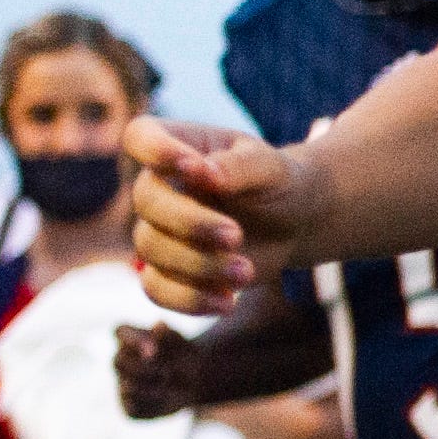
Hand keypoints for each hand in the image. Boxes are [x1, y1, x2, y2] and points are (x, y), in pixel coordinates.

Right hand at [114, 322, 205, 421]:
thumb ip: (169, 335)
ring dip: (153, 385)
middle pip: (117, 361)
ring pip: (127, 386)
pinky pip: (134, 405)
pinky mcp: (129, 406)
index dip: (133, 341)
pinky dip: (155, 401)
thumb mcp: (182, 344)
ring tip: (172, 381)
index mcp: (130, 338)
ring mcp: (121, 384)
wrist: (196, 384)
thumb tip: (158, 323)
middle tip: (167, 370)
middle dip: (144, 367)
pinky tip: (169, 396)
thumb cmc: (185, 356)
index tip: (155, 350)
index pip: (119, 332)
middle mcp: (121, 360)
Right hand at [122, 117, 307, 311]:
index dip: (155, 150)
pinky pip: (157, 289)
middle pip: (146, 202)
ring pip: (152, 249)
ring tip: (246, 271)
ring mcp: (160, 229)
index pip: (142, 135)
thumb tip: (203, 172)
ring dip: (198, 264)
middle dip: (190, 223)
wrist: (295, 221)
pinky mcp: (168, 269)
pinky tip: (226, 302)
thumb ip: (239, 166)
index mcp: (179, 146)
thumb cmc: (280, 183)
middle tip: (236, 236)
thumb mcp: (272, 167)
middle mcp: (160, 185)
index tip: (192, 166)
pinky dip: (188, 300)